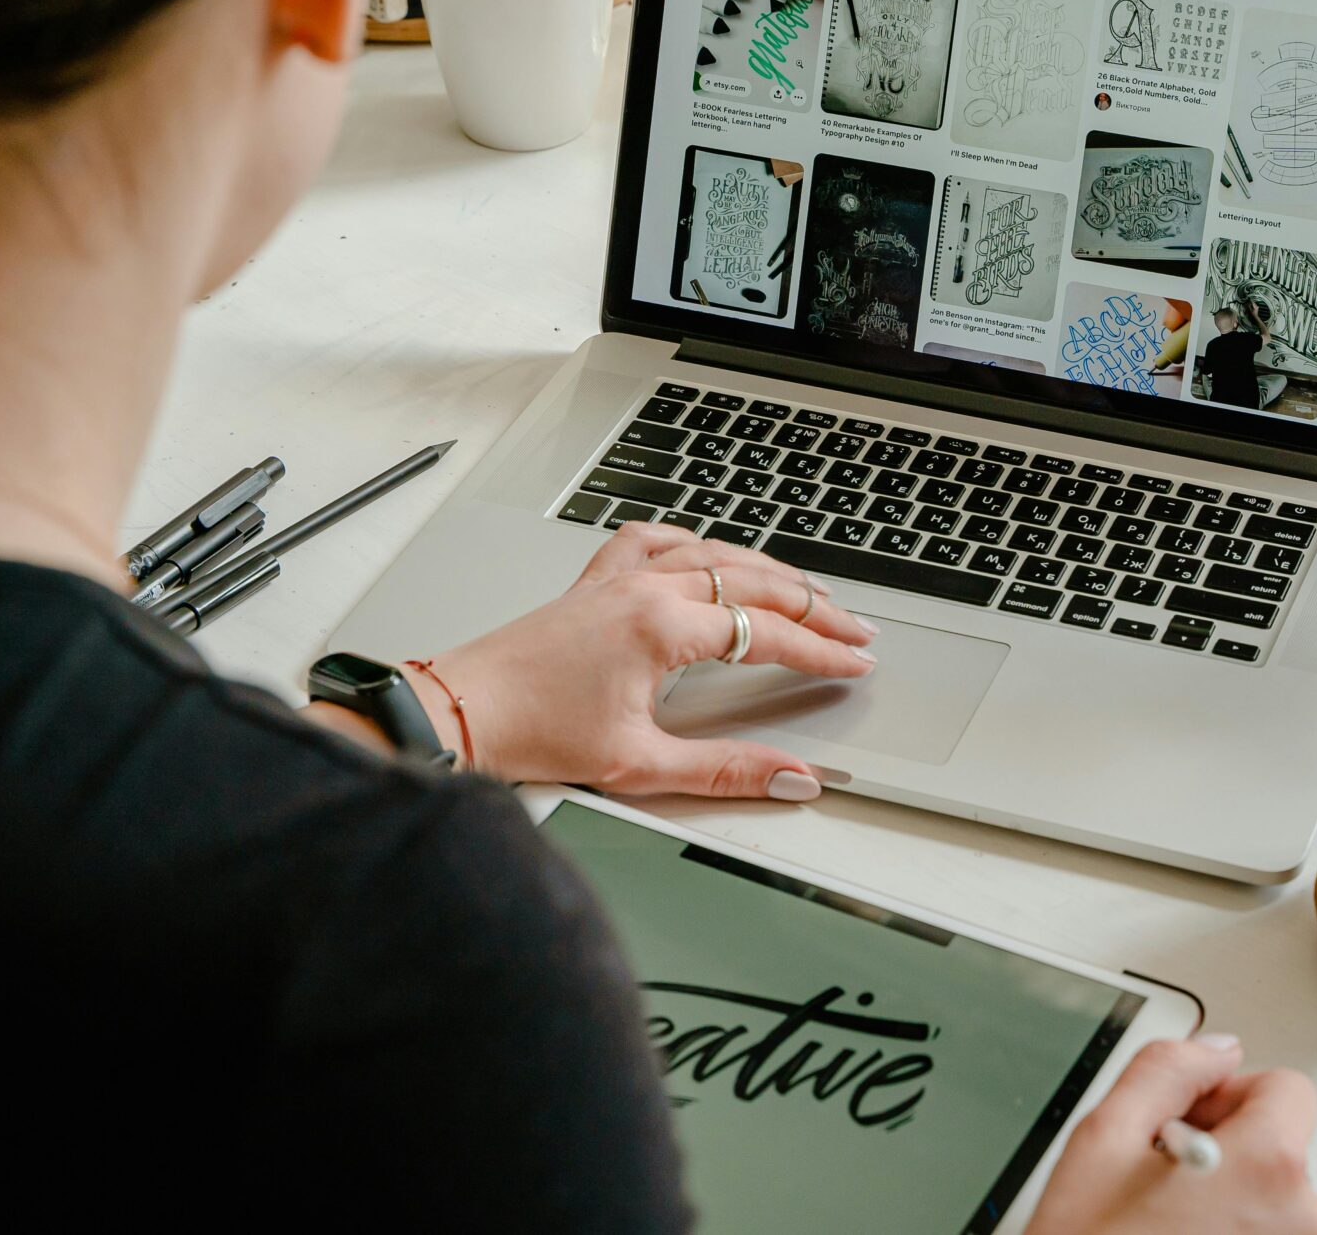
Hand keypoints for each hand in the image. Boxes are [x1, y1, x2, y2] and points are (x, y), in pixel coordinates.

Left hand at [412, 523, 875, 799]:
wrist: (460, 713)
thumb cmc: (533, 734)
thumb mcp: (640, 765)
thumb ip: (726, 769)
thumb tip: (790, 775)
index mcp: (660, 627)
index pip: (767, 632)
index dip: (821, 650)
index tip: (855, 662)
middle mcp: (643, 590)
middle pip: (753, 582)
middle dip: (814, 606)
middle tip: (855, 628)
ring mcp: (617, 580)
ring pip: (713, 553)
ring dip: (768, 570)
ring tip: (806, 592)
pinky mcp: (592, 584)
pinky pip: (654, 540)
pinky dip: (693, 541)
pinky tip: (708, 550)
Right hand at [1025, 1037, 1316, 1234]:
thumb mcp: (1103, 1138)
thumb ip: (1166, 1070)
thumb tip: (1213, 1049)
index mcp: (1268, 1165)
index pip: (1286, 1087)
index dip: (1228, 1093)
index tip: (1187, 1120)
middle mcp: (1301, 1219)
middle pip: (1282, 1146)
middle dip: (1226, 1150)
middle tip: (1161, 1179)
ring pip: (1274, 1200)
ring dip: (1228, 1199)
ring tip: (1164, 1224)